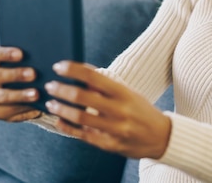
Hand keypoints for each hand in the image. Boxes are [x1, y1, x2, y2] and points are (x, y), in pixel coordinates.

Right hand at [0, 46, 41, 121]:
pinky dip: (23, 108)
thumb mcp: (32, 65)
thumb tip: (44, 58)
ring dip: (20, 95)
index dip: (4, 53)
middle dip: (15, 75)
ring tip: (36, 94)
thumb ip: (33, 60)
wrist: (31, 96)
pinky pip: (7, 111)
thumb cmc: (32, 73)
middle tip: (33, 74)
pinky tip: (36, 106)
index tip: (21, 54)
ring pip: (1, 96)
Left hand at [44, 62, 171, 159]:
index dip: (73, 70)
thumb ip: (105, 86)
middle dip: (62, 90)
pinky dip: (67, 127)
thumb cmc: (141, 110)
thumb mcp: (128, 93)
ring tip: (50, 103)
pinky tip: (59, 121)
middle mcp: (119, 110)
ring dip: (61, 108)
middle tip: (50, 86)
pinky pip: (83, 135)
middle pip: (83, 97)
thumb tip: (79, 75)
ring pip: (80, 117)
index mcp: (124, 92)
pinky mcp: (109, 145)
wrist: (161, 137)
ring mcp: (114, 129)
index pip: (93, 76)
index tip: (59, 66)